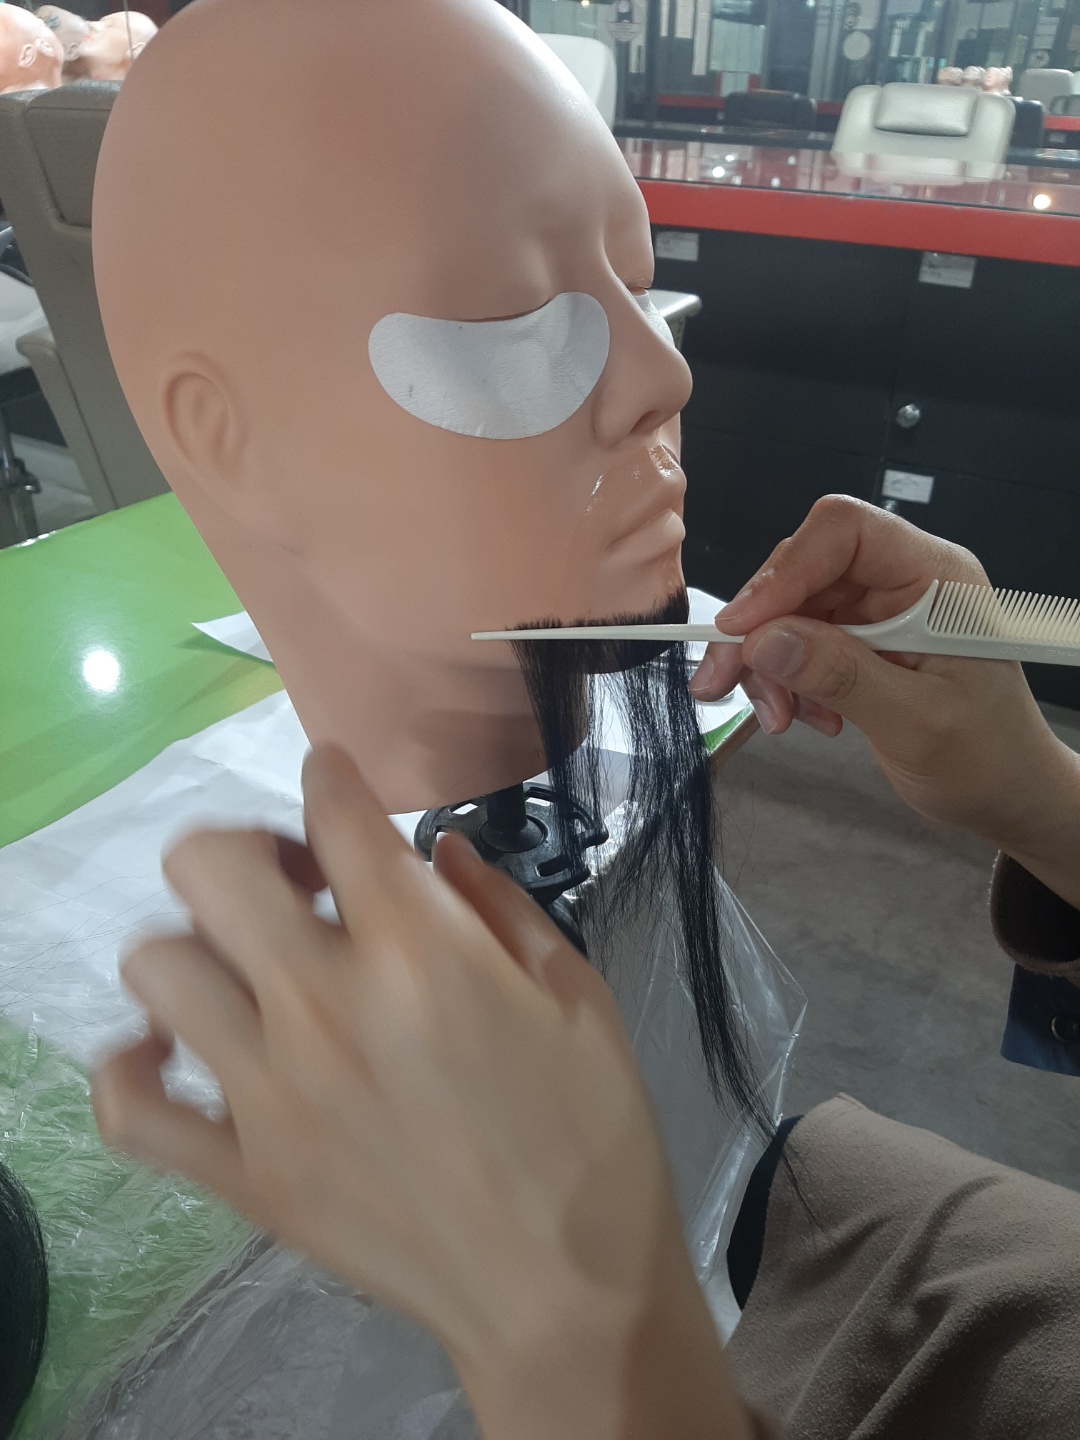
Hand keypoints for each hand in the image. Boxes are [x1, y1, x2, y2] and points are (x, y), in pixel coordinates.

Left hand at [93, 746, 747, 1439]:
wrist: (563, 1292)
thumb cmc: (590, 1132)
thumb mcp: (578, 993)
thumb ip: (500, 904)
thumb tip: (433, 850)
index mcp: (418, 948)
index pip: (334, 811)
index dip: (330, 771)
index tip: (332, 774)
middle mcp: (323, 1003)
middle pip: (209, 866)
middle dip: (247, 846)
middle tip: (297, 882)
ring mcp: (267, 1092)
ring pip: (157, 966)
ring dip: (198, 944)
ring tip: (249, 967)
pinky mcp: (242, 1171)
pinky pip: (132, 1106)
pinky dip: (133, 1065)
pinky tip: (174, 1048)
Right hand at [689, 496, 1079, 871]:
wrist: (1006, 795)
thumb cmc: (987, 758)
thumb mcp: (916, 722)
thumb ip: (842, 675)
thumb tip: (766, 641)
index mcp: (936, 576)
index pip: (844, 533)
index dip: (784, 571)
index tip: (740, 628)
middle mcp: (904, 581)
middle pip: (804, 571)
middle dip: (761, 630)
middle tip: (727, 683)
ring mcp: (879, 611)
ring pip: (790, 610)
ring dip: (767, 664)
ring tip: (780, 718)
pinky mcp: (860, 642)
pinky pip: (797, 643)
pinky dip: (783, 681)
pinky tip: (805, 717)